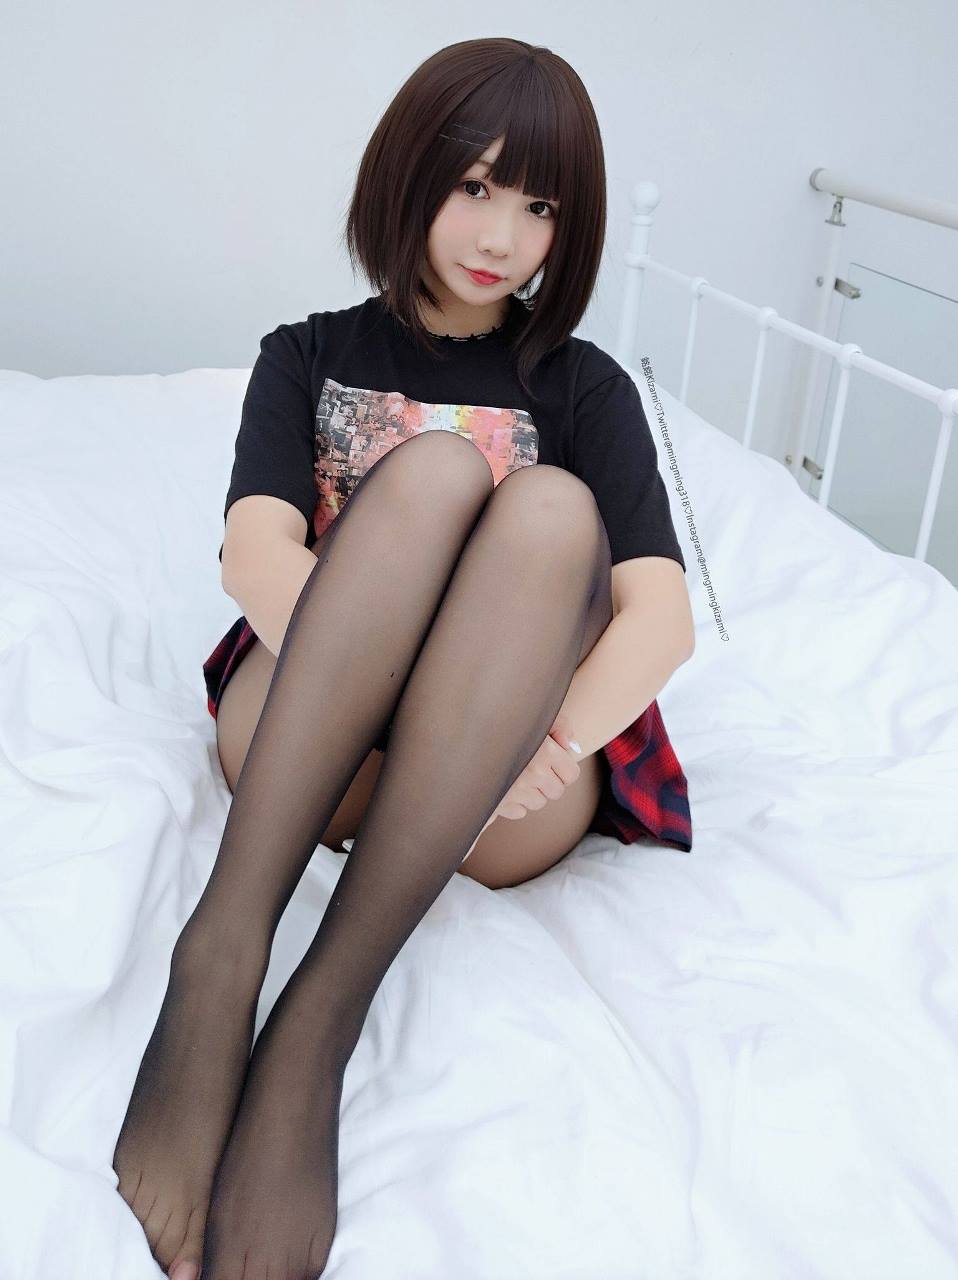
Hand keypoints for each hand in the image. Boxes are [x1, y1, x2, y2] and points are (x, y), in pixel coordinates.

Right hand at [464, 713, 582, 857]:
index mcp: (544, 751)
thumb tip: (571, 746)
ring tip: (519, 775)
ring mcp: (515, 791)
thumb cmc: (504, 722)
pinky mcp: (499, 804)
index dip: (565, 769)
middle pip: (556, 792)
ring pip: (538, 803)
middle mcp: (532, 773)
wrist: (465, 735)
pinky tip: (506, 785)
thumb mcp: (537, 715)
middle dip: (549, 782)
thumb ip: (561, 726)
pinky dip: (515, 803)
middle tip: (535, 767)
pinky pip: (519, 811)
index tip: (555, 763)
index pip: (571, 775)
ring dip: (533, 793)